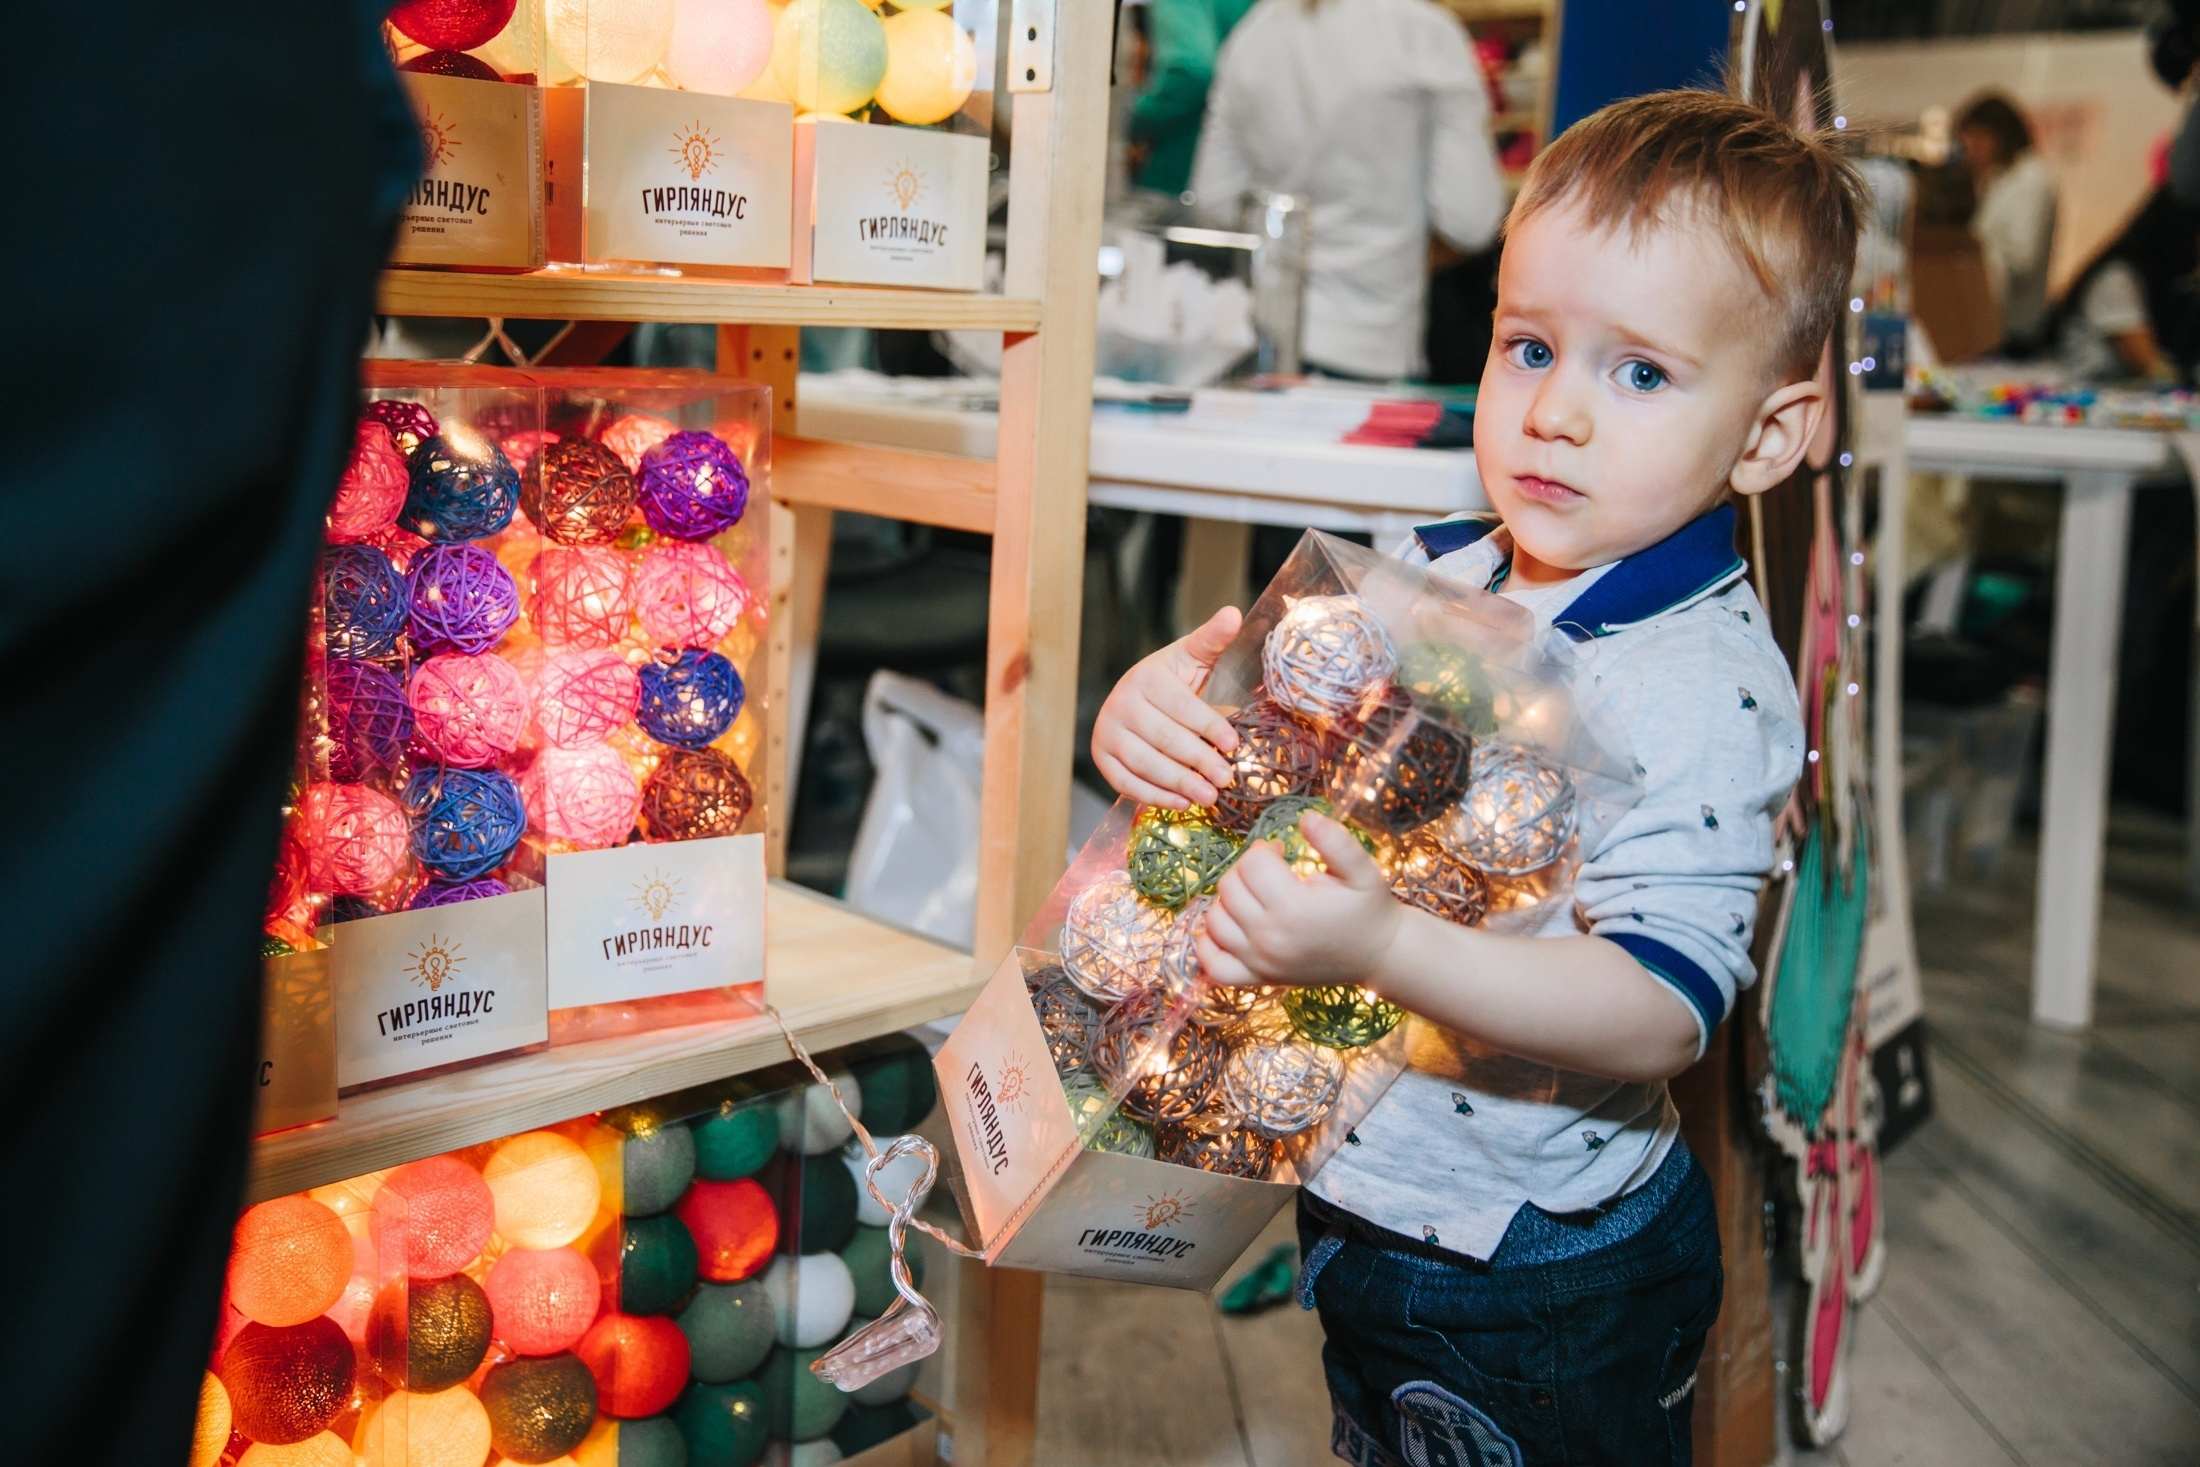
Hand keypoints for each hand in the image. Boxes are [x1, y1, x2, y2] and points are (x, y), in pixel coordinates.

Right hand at [1091, 607, 1242, 807]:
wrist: (1135, 697)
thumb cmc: (1171, 681)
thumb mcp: (1191, 657)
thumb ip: (1213, 639)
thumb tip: (1233, 613)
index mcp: (1146, 679)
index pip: (1182, 708)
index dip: (1210, 727)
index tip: (1234, 745)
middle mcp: (1121, 704)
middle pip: (1165, 739)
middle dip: (1199, 761)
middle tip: (1225, 778)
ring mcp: (1108, 733)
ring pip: (1147, 764)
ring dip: (1179, 783)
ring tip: (1209, 796)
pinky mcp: (1102, 758)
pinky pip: (1127, 783)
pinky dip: (1155, 796)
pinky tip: (1181, 803)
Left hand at [1197, 813, 1403, 986]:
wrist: (1378, 954)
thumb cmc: (1368, 908)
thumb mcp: (1362, 869)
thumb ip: (1336, 841)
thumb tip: (1306, 818)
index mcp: (1295, 908)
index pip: (1251, 864)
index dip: (1264, 849)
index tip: (1281, 851)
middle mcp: (1271, 938)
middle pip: (1229, 887)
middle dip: (1246, 870)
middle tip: (1271, 871)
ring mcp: (1260, 962)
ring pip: (1214, 920)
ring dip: (1228, 900)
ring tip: (1255, 896)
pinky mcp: (1257, 978)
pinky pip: (1213, 965)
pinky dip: (1208, 946)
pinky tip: (1227, 927)